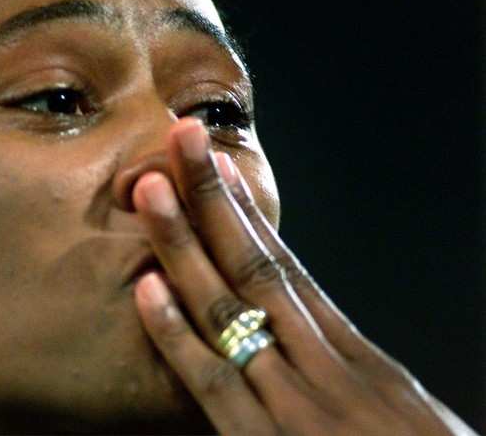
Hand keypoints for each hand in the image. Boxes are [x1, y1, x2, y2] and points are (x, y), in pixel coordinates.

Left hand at [131, 117, 476, 435]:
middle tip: (182, 138)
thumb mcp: (399, 411)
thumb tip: (314, 330)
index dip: (249, 215)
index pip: (288, 270)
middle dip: (213, 199)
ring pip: (227, 309)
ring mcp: (292, 403)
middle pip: (255, 264)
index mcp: (353, 355)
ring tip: (151, 188)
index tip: (222, 169)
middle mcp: (321, 364)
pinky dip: (178, 336)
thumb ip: (351, 370)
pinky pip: (215, 384)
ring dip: (184, 245)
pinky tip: (147, 290)